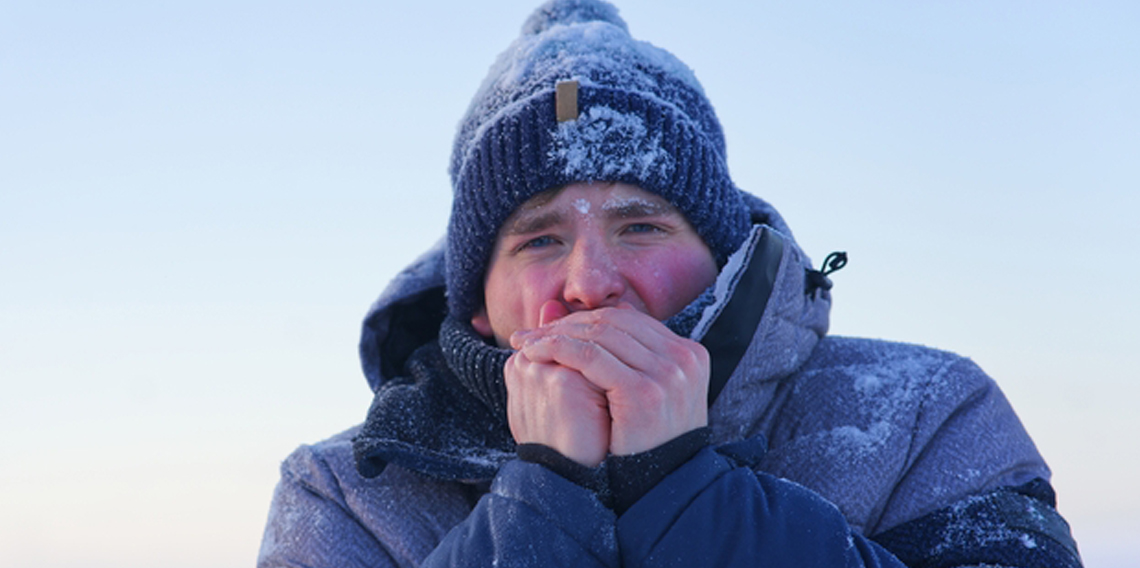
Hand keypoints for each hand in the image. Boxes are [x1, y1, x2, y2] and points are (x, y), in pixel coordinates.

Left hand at [510, 302, 709, 455]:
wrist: (658, 488)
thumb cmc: (645, 443)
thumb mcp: (645, 391)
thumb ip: (627, 353)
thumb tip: (600, 305)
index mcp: (688, 353)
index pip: (628, 320)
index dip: (585, 320)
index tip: (552, 328)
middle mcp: (683, 356)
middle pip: (613, 322)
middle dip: (567, 324)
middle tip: (531, 333)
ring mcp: (667, 373)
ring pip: (599, 335)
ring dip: (555, 335)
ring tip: (526, 343)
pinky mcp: (644, 391)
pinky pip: (590, 357)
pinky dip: (557, 349)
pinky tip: (534, 354)